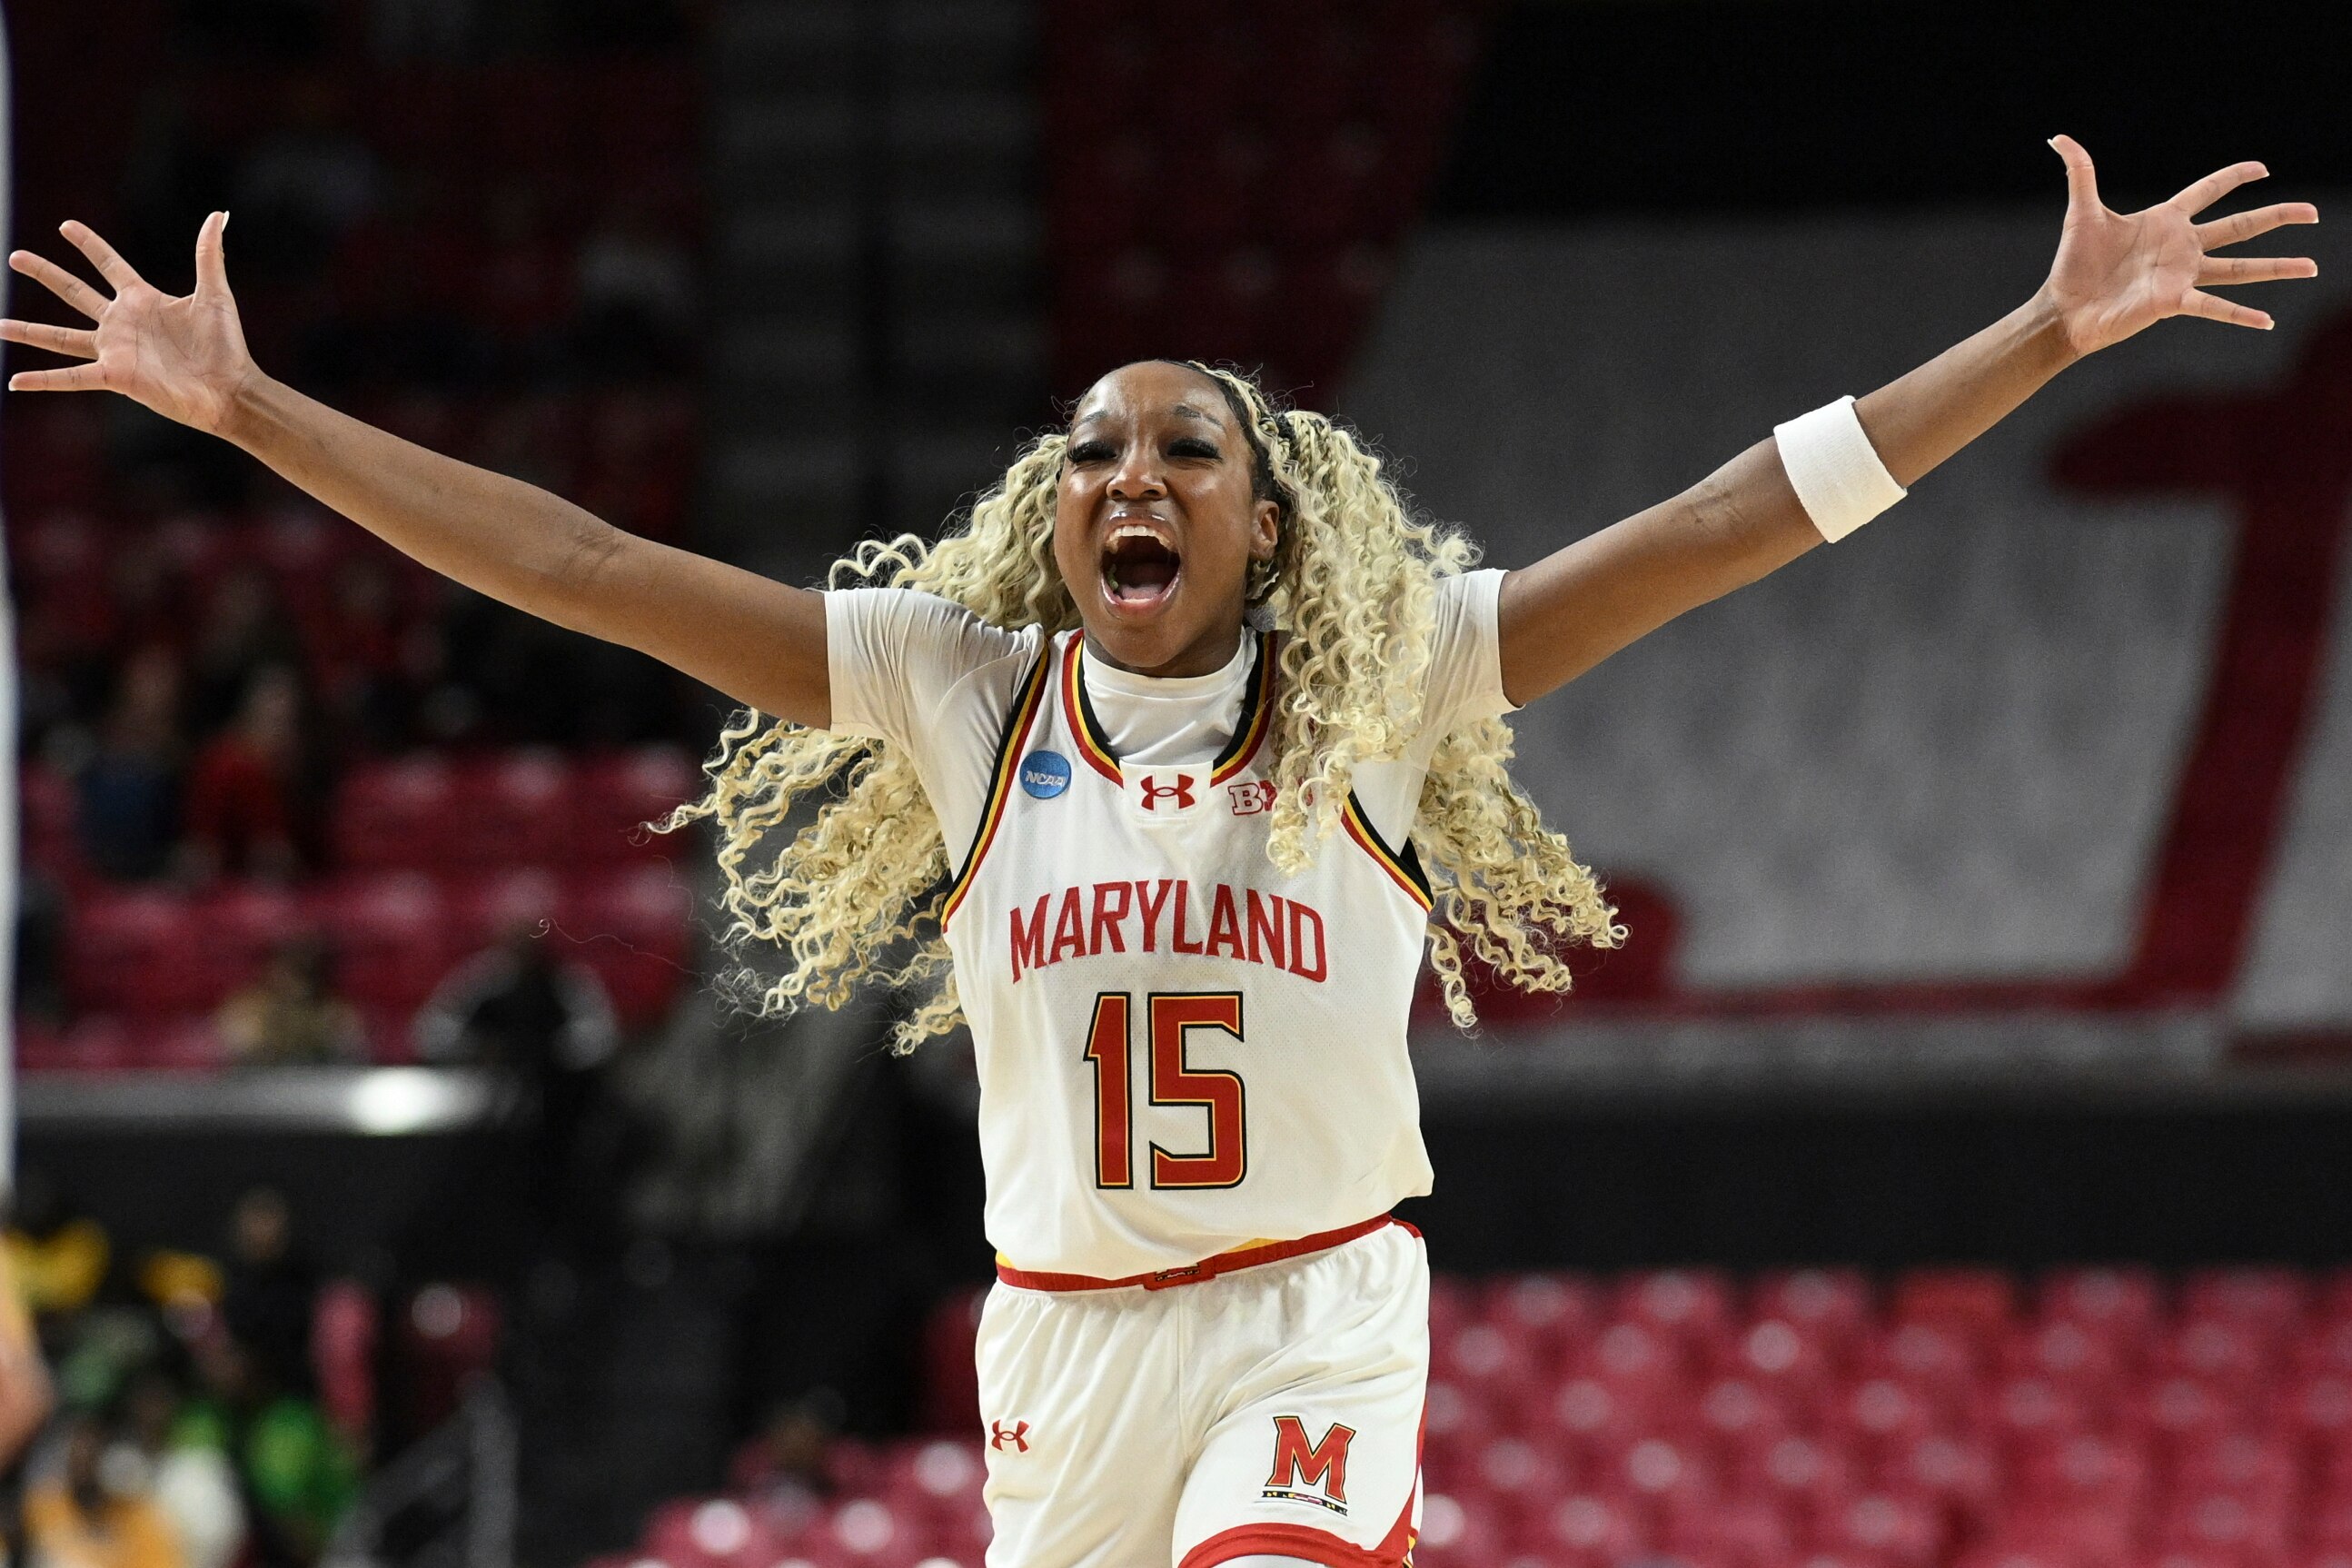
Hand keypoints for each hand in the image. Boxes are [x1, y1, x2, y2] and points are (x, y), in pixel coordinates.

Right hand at [2, 213, 256, 435]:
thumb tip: (219, 214)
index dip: (89, 245)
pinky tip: (16, 381)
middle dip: (46, 274)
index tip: (66, 226)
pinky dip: (43, 379)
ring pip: (60, 337)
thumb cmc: (226, 346)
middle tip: (15, 256)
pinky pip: (71, 377)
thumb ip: (208, 254)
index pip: (109, 265)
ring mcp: (115, 350)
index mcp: (143, 300)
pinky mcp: (115, 375)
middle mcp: (122, 323)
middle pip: (74, 292)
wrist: (231, 389)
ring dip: (29, 331)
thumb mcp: (214, 294)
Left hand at [2040, 135, 2318, 359]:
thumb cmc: (2072, 263)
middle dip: (2277, 216)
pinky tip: (2267, 321)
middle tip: (2313, 212)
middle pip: (2240, 226)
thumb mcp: (2081, 211)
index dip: (2234, 177)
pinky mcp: (2173, 302)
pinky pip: (2214, 307)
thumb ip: (2079, 171)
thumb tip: (2058, 137)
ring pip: (2240, 267)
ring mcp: (2182, 275)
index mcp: (2165, 220)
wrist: (2063, 308)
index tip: (2262, 168)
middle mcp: (2181, 247)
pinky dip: (2240, 315)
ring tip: (2312, 266)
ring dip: (2277, 267)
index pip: (2209, 190)